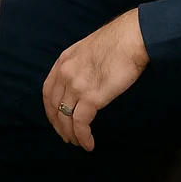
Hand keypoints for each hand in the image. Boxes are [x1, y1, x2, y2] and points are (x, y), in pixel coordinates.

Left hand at [42, 10, 148, 150]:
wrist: (132, 38)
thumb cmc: (119, 41)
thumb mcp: (88, 49)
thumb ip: (81, 65)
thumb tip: (86, 80)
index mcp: (63, 60)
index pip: (48, 91)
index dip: (50, 109)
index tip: (56, 120)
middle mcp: (65, 73)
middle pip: (54, 107)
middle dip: (59, 125)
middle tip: (67, 137)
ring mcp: (76, 85)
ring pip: (65, 118)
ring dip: (71, 134)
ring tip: (79, 143)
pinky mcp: (90, 97)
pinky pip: (81, 123)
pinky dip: (83, 136)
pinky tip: (89, 144)